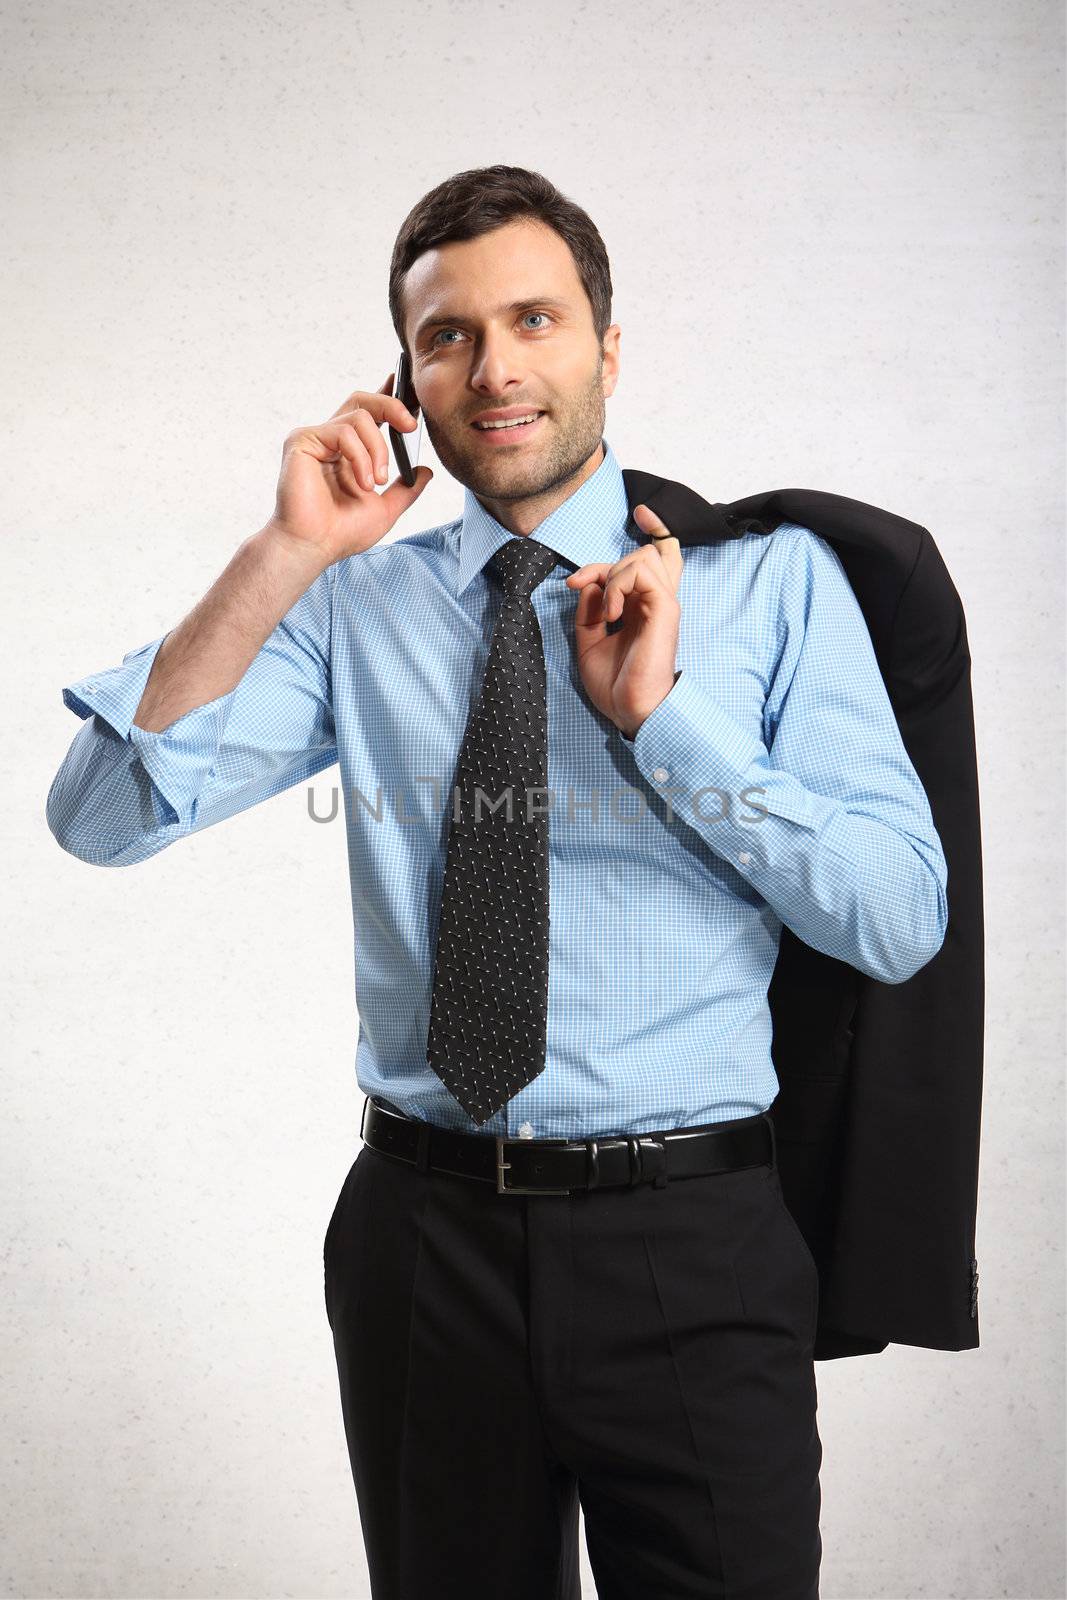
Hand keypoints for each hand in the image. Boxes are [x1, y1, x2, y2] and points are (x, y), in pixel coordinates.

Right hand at [267, 372, 432, 566]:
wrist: (313, 547)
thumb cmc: (341, 533)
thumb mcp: (385, 509)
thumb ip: (406, 488)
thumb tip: (426, 470)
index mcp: (348, 452)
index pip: (369, 414)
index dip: (388, 397)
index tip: (409, 392)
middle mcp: (331, 440)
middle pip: (363, 400)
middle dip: (392, 406)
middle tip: (411, 426)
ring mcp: (315, 438)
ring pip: (359, 416)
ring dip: (377, 449)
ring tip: (376, 482)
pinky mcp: (302, 441)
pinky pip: (343, 431)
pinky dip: (360, 456)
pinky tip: (363, 482)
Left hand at [565, 504, 683, 739]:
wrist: (631, 710)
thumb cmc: (615, 684)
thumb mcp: (589, 642)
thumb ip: (589, 611)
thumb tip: (587, 585)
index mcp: (644, 608)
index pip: (657, 556)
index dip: (654, 527)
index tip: (640, 512)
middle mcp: (657, 601)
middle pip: (647, 551)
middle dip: (604, 563)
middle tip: (579, 585)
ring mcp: (663, 603)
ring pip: (642, 556)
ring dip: (612, 574)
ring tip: (603, 609)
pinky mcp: (665, 608)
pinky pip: (642, 571)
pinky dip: (619, 585)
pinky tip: (611, 613)